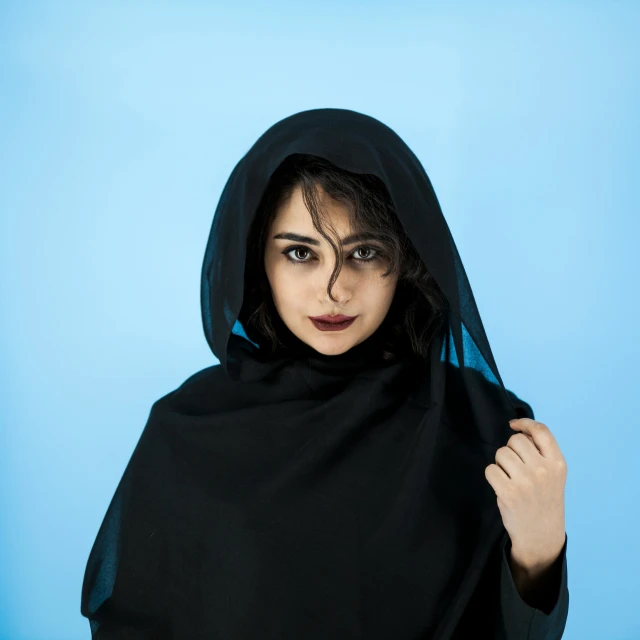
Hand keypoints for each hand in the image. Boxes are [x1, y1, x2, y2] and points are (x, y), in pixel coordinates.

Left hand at [485, 418, 566, 566]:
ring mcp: (526, 481)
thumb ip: (540, 453)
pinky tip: (502, 486)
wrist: (541, 537)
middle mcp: (543, 470)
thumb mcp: (553, 475)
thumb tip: (518, 430)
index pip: (541, 431)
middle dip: (510, 449)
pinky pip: (490, 469)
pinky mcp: (508, 492)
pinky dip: (492, 475)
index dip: (524, 423)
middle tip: (515, 466)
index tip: (514, 425)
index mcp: (557, 464)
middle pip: (515, 440)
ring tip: (510, 478)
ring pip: (501, 453)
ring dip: (500, 463)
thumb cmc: (544, 501)